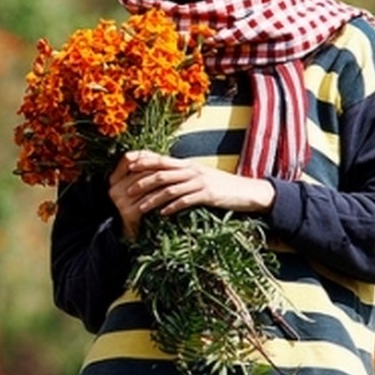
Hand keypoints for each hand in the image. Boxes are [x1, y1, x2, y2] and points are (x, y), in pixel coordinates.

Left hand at [108, 150, 275, 240]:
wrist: (248, 191)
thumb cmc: (222, 186)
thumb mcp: (200, 177)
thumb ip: (183, 176)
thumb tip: (164, 180)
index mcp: (188, 165)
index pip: (161, 160)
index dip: (143, 162)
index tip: (126, 167)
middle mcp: (192, 170)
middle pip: (162, 173)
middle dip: (142, 182)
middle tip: (126, 191)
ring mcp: (201, 182)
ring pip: (171, 188)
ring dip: (153, 198)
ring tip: (140, 208)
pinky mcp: (209, 195)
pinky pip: (187, 200)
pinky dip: (173, 207)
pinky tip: (163, 214)